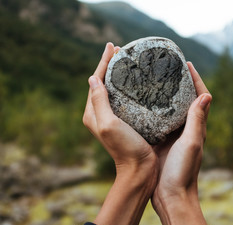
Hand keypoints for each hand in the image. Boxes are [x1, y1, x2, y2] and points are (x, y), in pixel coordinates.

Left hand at [83, 42, 156, 176]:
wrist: (139, 170)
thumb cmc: (125, 148)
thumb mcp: (109, 124)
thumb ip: (99, 101)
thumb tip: (92, 77)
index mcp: (93, 113)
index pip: (96, 81)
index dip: (103, 62)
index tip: (111, 46)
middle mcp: (100, 114)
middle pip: (103, 82)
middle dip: (109, 64)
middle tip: (119, 49)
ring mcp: (113, 118)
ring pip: (113, 89)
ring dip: (118, 73)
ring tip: (127, 60)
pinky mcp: (126, 121)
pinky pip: (124, 98)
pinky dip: (128, 86)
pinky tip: (136, 81)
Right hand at [151, 62, 211, 224]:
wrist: (170, 196)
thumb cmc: (182, 172)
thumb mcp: (191, 144)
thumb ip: (197, 121)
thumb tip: (206, 95)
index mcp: (196, 128)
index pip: (200, 97)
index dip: (195, 79)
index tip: (186, 63)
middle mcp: (186, 129)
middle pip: (184, 99)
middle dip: (178, 82)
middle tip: (166, 67)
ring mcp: (172, 135)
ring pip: (169, 108)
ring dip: (163, 93)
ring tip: (151, 78)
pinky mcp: (159, 141)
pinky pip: (156, 120)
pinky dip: (151, 108)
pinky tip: (139, 101)